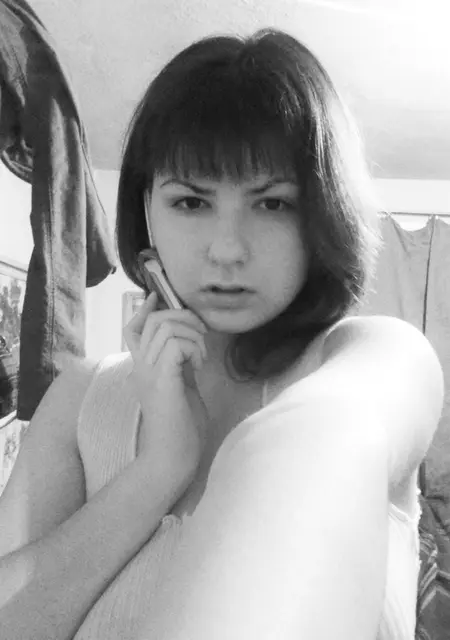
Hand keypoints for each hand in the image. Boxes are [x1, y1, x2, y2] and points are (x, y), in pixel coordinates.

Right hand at [123, 292, 209, 480]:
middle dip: (183, 318)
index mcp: (143, 367)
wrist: (173, 456)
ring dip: (192, 334)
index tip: (157, 297)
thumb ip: (179, 363)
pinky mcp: (163, 380)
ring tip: (201, 355)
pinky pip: (176, 344)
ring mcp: (149, 372)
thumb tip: (189, 340)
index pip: (133, 329)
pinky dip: (193, 348)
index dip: (145, 309)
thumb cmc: (180, 426)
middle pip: (153, 320)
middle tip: (200, 337)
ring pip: (166, 327)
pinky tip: (199, 365)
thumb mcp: (180, 385)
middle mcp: (141, 366)